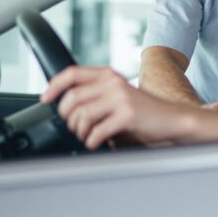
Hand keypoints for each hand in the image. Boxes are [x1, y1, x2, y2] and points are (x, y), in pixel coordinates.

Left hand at [41, 66, 186, 148]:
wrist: (172, 120)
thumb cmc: (143, 112)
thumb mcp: (118, 96)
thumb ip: (96, 96)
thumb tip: (64, 108)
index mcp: (108, 75)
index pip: (72, 73)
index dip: (54, 86)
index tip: (45, 99)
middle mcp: (113, 82)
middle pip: (72, 99)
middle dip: (67, 118)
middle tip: (73, 128)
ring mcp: (120, 97)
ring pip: (81, 116)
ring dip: (79, 132)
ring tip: (87, 137)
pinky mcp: (127, 114)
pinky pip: (96, 131)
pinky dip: (92, 141)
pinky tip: (97, 143)